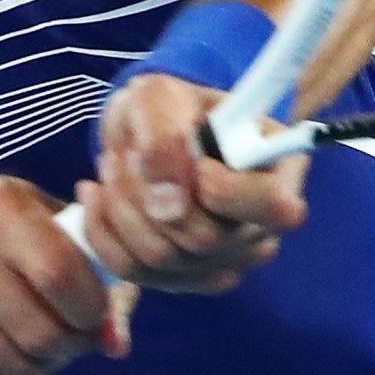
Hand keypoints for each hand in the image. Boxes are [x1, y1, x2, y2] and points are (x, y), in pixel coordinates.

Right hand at [0, 172, 132, 374]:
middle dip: (72, 347)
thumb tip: (116, 347)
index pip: (62, 277)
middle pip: (42, 332)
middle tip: (73, 339)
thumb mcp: (33, 218)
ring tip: (45, 350)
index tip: (93, 313)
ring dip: (44, 368)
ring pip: (16, 364)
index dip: (91, 310)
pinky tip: (13, 358)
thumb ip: (88, 271)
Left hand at [79, 72, 309, 292]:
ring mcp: (224, 260)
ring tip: (112, 163)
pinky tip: (96, 193)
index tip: (198, 164)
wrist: (146, 130)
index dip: (229, 193)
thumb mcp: (160, 96)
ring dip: (121, 206)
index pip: (277, 208)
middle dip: (149, 192)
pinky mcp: (183, 279)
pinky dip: (103, 230)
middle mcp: (259, 227)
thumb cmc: (168, 107)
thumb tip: (167, 202)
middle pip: (205, 239)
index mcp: (277, 172)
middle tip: (128, 152)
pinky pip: (133, 271)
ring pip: (163, 258)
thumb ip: (165, 137)